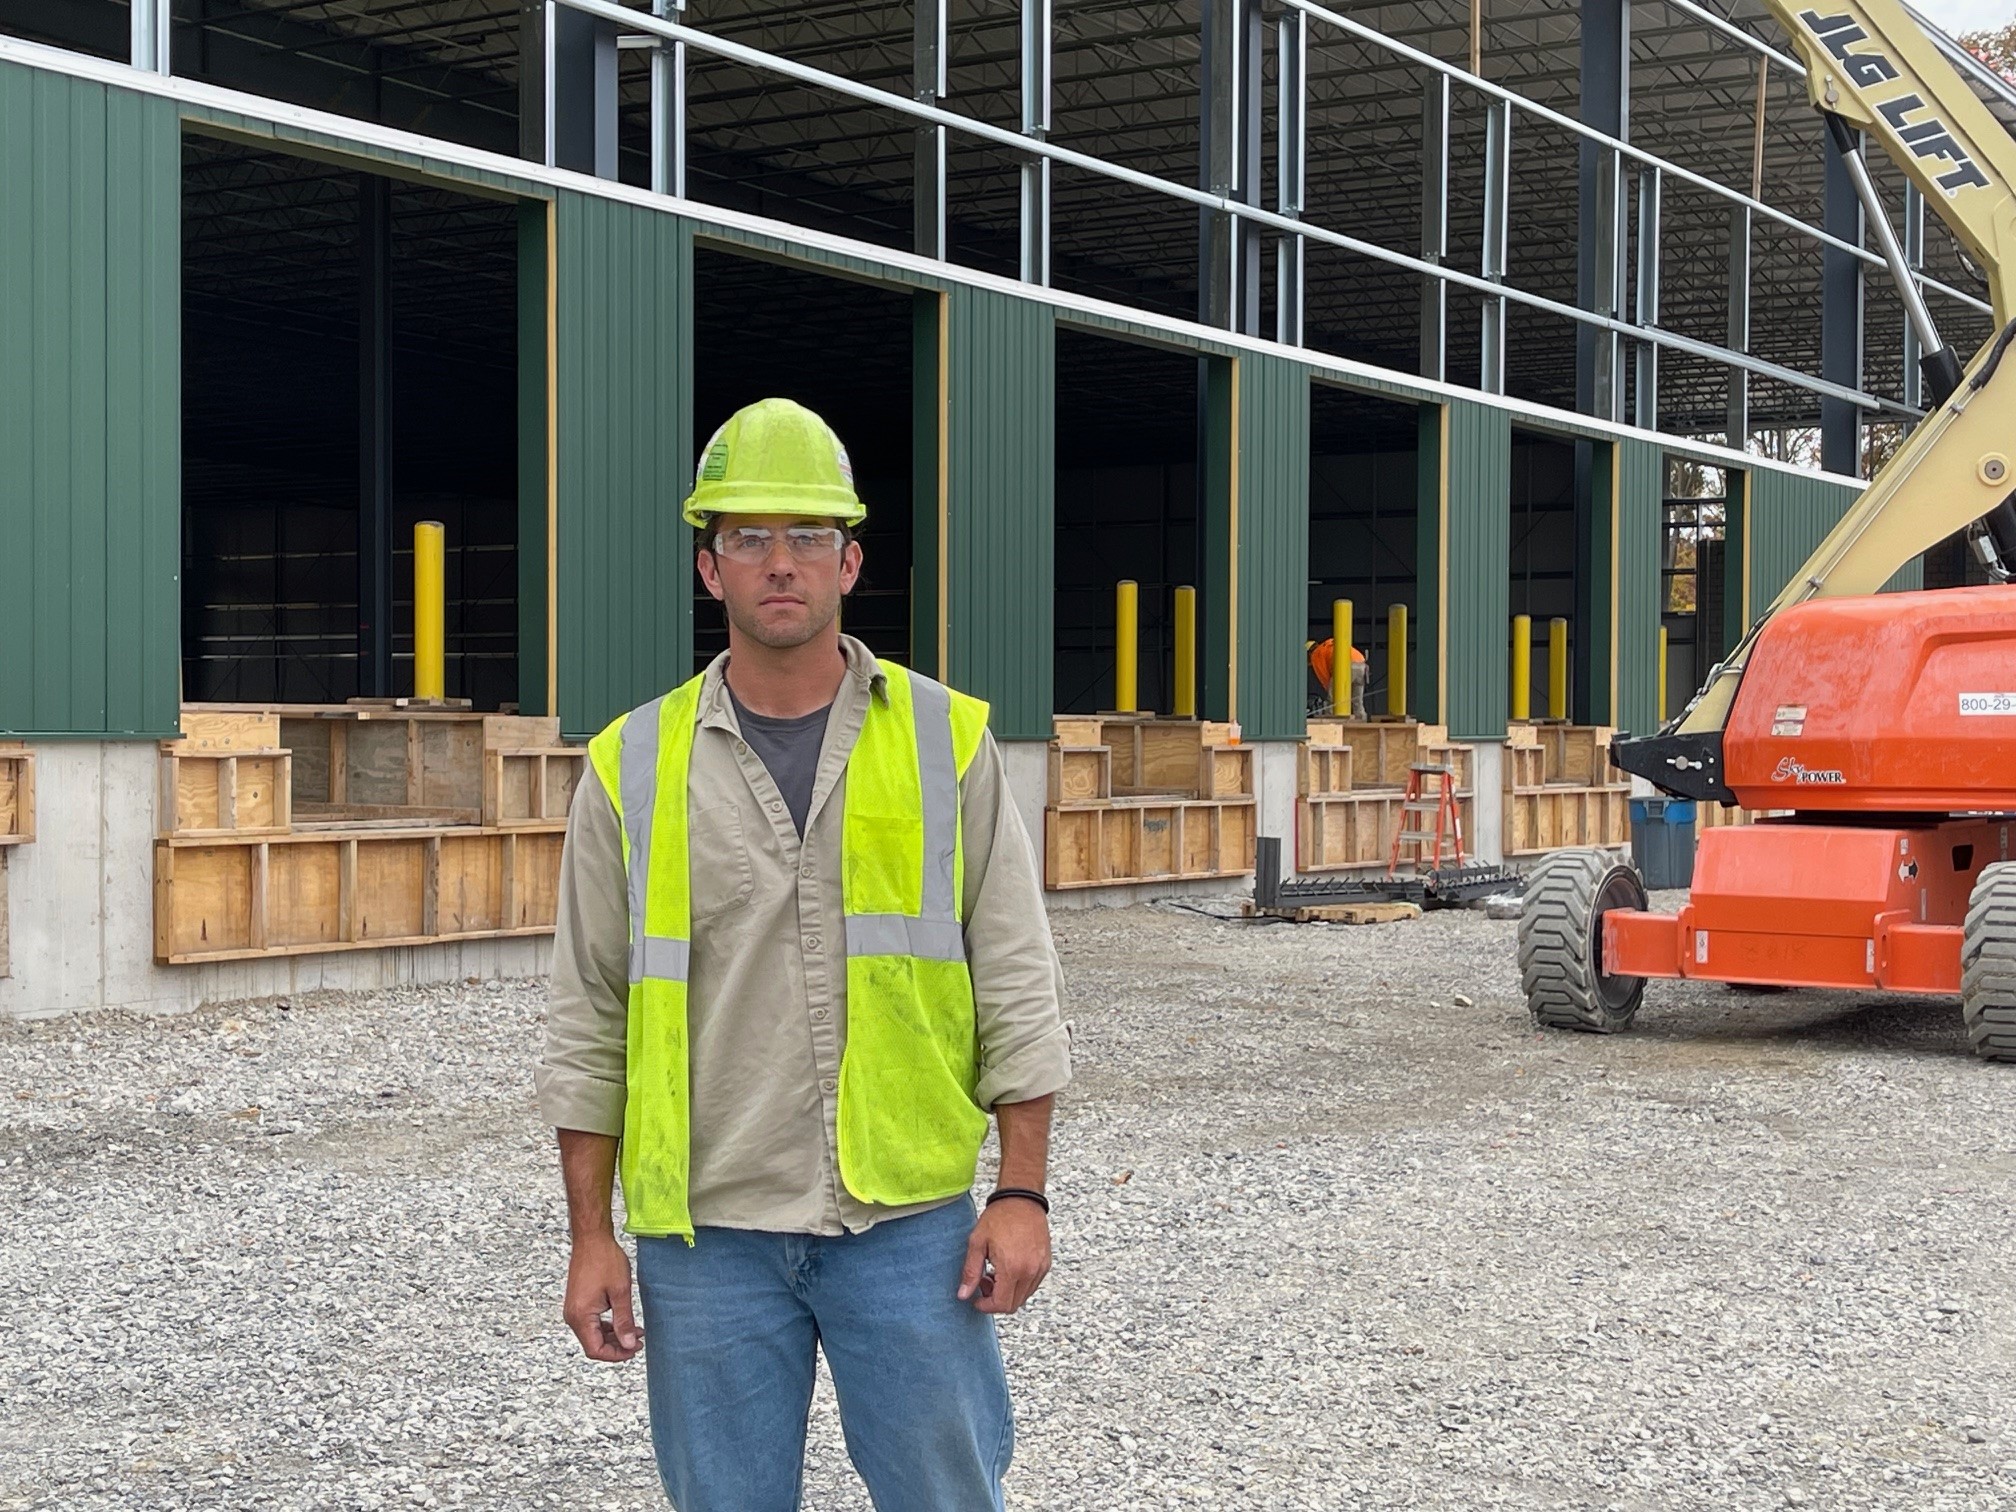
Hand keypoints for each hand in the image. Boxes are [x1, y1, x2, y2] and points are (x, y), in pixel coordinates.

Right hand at [563, 1231, 643, 1361]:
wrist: (591, 1238)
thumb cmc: (605, 1260)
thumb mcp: (621, 1292)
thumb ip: (624, 1321)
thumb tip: (628, 1344)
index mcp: (580, 1316)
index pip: (595, 1350)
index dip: (616, 1355)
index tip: (635, 1348)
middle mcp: (572, 1316)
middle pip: (593, 1345)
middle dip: (617, 1346)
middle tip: (639, 1340)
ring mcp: (573, 1310)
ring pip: (593, 1334)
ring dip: (613, 1336)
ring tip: (635, 1331)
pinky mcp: (578, 1303)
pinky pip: (591, 1323)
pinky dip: (607, 1326)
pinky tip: (623, 1321)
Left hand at [957, 1198, 1051, 1314]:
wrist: (1022, 1199)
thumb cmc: (998, 1217)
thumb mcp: (977, 1242)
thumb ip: (970, 1272)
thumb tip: (963, 1295)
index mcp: (1012, 1268)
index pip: (1001, 1304)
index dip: (986, 1307)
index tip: (976, 1299)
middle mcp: (1030, 1271)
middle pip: (1013, 1305)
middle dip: (996, 1300)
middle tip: (984, 1281)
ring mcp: (1040, 1268)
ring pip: (1023, 1296)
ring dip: (1008, 1293)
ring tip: (995, 1272)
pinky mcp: (1046, 1263)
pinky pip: (1032, 1285)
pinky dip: (1019, 1284)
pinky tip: (1008, 1267)